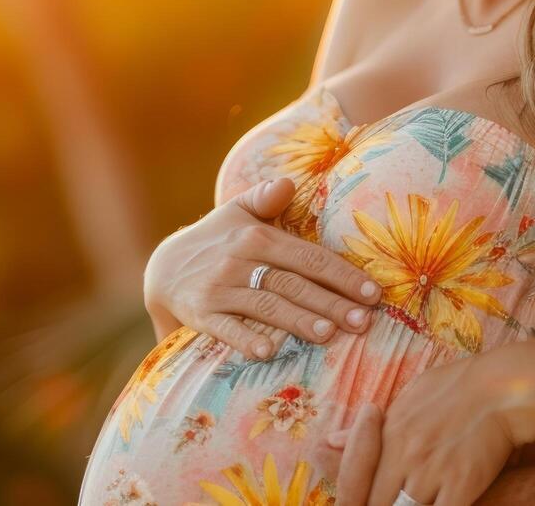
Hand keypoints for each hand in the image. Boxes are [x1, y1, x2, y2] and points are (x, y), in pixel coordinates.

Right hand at [143, 176, 380, 358]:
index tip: (373, 293)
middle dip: (331, 302)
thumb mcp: (237, 211)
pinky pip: (224, 327)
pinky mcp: (200, 313)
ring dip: (298, 320)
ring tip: (329, 334)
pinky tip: (267, 352)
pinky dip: (244, 339)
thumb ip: (266, 196)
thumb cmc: (215, 239)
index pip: (309, 256)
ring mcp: (219, 287)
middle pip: (294, 283)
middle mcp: (239, 260)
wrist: (161, 266)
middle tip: (364, 321)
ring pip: (266, 305)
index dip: (342, 274)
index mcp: (257, 237)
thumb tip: (289, 182)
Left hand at [328, 345, 529, 505]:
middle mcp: (405, 453)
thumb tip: (331, 441)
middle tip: (394, 502)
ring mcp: (431, 470)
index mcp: (389, 432)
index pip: (356, 481)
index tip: (367, 501)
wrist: (505, 387)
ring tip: (419, 504)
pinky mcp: (460, 484)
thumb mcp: (409, 396)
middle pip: (375, 502)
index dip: (357, 500)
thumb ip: (371, 427)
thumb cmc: (460, 386)